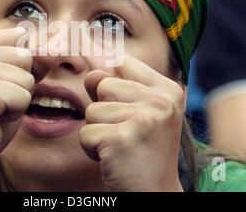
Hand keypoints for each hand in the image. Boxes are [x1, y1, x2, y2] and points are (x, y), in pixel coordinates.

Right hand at [0, 27, 33, 174]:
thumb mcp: (9, 82)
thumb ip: (29, 63)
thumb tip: (53, 50)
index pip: (19, 38)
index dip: (21, 66)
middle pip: (25, 56)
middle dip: (20, 83)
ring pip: (27, 78)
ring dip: (18, 99)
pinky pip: (24, 96)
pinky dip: (16, 112)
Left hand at [80, 55, 184, 190]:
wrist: (155, 191)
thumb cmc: (143, 150)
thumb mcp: (140, 112)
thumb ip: (117, 89)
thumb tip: (90, 74)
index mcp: (167, 90)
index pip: (123, 61)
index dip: (111, 77)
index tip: (114, 93)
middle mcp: (160, 101)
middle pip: (103, 85)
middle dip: (104, 110)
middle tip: (124, 132)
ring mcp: (143, 119)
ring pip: (92, 110)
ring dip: (98, 131)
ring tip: (120, 145)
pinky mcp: (122, 139)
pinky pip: (86, 133)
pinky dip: (92, 148)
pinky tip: (113, 158)